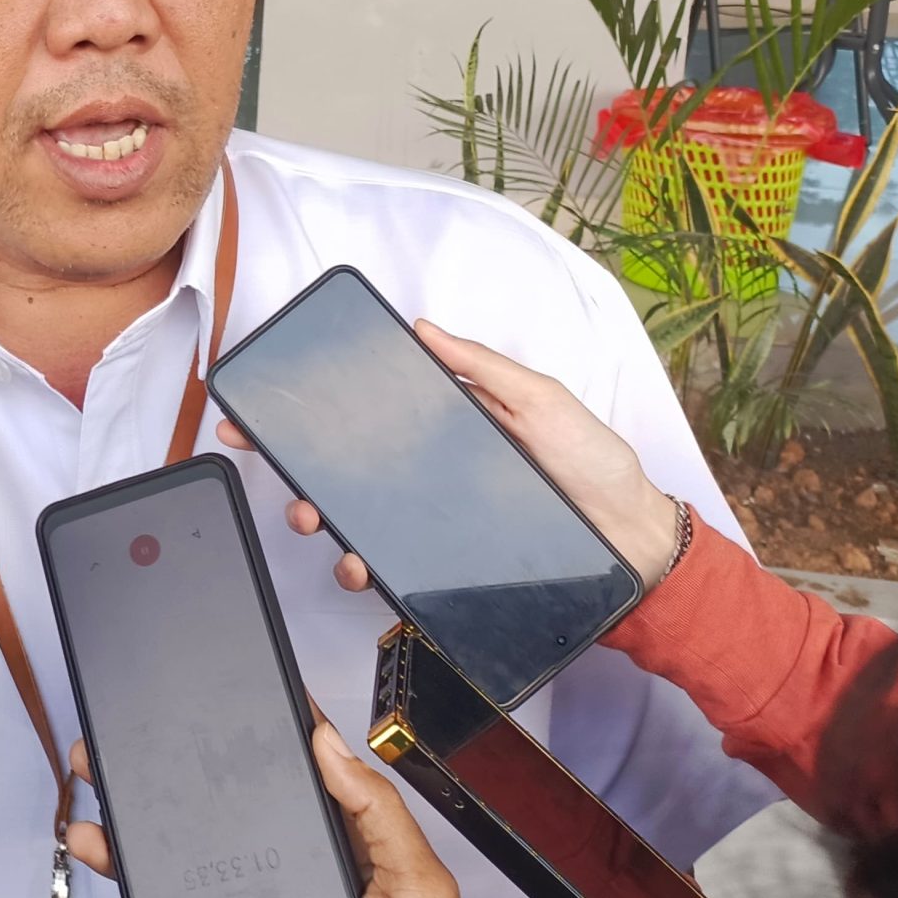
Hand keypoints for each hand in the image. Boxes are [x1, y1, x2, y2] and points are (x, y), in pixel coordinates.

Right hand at [67, 725, 485, 897]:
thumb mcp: (422, 891)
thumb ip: (378, 812)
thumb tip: (331, 742)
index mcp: (334, 864)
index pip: (282, 790)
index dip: (245, 748)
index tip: (209, 705)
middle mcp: (283, 895)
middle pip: (208, 830)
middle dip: (156, 794)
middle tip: (117, 759)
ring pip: (171, 890)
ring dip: (125, 860)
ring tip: (94, 833)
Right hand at [223, 321, 682, 593]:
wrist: (634, 547)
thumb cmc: (597, 467)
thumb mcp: (543, 401)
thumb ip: (484, 367)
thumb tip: (424, 328)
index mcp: (447, 428)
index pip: (370, 415)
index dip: (315, 414)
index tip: (264, 410)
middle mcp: (431, 476)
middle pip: (347, 472)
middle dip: (299, 475)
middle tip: (286, 478)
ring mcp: (435, 523)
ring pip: (356, 522)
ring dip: (322, 524)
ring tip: (319, 524)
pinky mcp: (446, 565)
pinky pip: (390, 567)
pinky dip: (361, 568)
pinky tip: (360, 566)